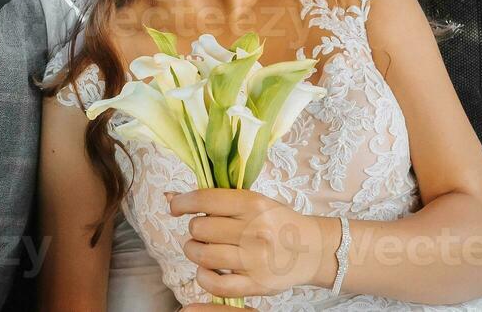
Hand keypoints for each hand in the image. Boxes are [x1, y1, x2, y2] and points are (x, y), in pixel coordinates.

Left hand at [167, 188, 336, 305]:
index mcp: (253, 204)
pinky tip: (206, 270)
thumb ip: (215, 199)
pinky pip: (215, 284)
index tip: (175, 207)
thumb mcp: (253, 201)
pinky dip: (203, 277)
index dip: (182, 203)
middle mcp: (254, 230)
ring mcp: (255, 259)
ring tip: (201, 249)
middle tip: (203, 231)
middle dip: (195, 229)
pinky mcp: (256, 284)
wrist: (311, 249)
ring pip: (203, 256)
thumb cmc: (277, 220)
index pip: (205, 200)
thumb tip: (170, 197)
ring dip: (194, 251)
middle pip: (200, 229)